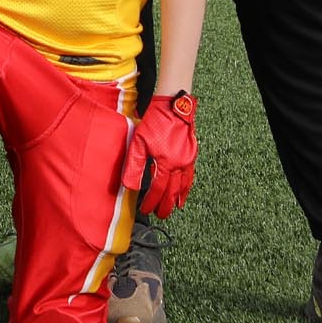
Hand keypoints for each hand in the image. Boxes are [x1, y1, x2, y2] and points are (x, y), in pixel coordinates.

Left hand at [132, 91, 199, 218]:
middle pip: (172, 191)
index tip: (146, 209)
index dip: (151, 201)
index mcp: (166, 163)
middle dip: (166, 205)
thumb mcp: (139, 143)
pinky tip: (184, 189)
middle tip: (161, 215)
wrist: (174, 106)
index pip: (157, 189)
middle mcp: (179, 164)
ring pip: (184, 185)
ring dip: (178, 198)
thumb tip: (129, 186)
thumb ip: (134, 165)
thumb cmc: (155, 122)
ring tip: (175, 207)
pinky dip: (187, 186)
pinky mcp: (192, 154)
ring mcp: (188, 160)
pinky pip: (190, 175)